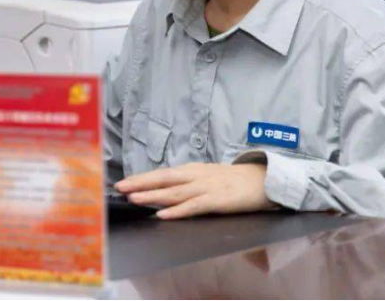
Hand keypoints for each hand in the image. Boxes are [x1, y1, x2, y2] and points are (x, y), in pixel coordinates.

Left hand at [114, 162, 271, 219]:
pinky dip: (177, 210)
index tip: (123, 182)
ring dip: (152, 195)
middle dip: (140, 183)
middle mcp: (195, 176)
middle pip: (163, 179)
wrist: (264, 180)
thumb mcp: (207, 177)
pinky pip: (193, 206)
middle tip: (119, 187)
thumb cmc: (234, 181)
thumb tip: (166, 190)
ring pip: (174, 191)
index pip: (162, 173)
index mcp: (192, 170)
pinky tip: (163, 214)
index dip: (142, 178)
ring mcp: (206, 187)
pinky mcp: (217, 200)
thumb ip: (188, 183)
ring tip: (134, 198)